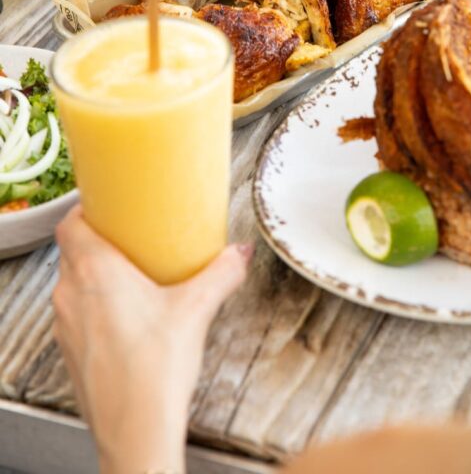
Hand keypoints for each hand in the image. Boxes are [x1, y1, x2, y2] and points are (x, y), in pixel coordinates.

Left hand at [53, 206, 251, 473]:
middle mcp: (71, 296)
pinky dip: (95, 307)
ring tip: (134, 276)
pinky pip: (77, 316)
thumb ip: (221, 273)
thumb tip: (238, 254)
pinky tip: (128, 318)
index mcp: (94, 271)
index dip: (88, 209)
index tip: (110, 204)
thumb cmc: (153, 373)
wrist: (134, 432)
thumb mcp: (196, 310)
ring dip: (96, 276)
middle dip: (101, 240)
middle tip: (132, 237)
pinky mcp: (72, 354)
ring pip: (73, 285)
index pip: (71, 223)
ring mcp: (66, 327)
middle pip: (73, 251)